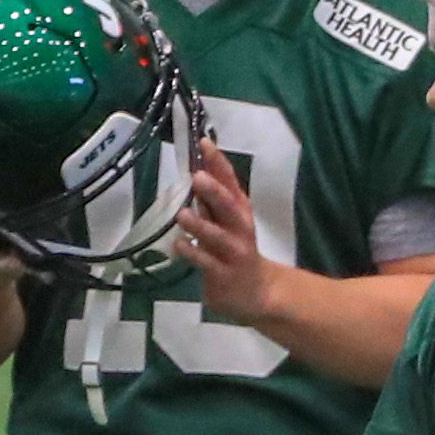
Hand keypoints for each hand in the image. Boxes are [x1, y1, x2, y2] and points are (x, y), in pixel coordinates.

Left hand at [174, 139, 277, 323]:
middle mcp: (240, 228)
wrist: (255, 292)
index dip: (217, 163)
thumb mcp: (228, 221)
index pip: (230, 182)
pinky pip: (206, 263)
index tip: (203, 142)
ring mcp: (233, 252)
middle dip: (215, 192)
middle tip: (198, 177)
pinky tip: (179, 245)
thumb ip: (212, 198)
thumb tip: (195, 167)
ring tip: (182, 214)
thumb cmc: (235, 249)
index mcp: (240, 210)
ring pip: (217, 236)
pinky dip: (192, 253)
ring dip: (200, 225)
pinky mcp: (223, 274)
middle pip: (229, 207)